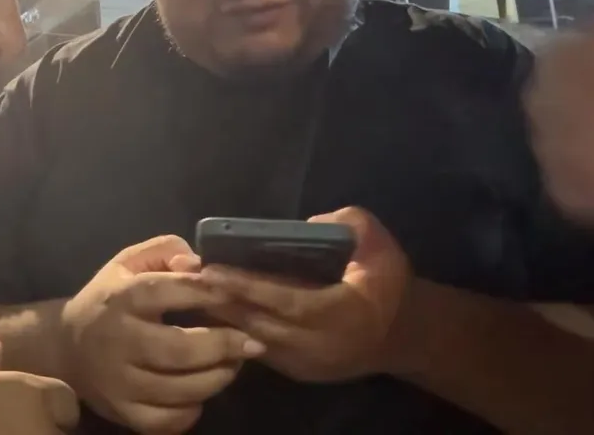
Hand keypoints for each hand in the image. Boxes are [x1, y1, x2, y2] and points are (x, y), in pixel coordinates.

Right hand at [60, 235, 264, 433]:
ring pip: (178, 391)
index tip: (236, 292)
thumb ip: (165, 251)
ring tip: (235, 364)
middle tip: (253, 342)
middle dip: (223, 346)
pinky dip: (192, 410)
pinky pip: (166, 421)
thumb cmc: (109, 299)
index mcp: (121, 298)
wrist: (63, 347)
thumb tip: (198, 263)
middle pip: (178, 350)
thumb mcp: (129, 263)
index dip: (204, 291)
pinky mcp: (122, 413)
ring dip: (217, 378)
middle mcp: (117, 341)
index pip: (164, 291)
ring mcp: (118, 382)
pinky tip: (201, 392)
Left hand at [199, 208, 410, 382]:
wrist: (405, 334)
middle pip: (257, 323)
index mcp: (337, 314)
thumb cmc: (389, 285)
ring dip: (222, 317)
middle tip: (188, 277)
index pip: (282, 299)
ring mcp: (305, 363)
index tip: (211, 269)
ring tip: (192, 291)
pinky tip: (213, 310)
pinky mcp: (298, 371)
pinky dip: (236, 330)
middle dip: (221, 300)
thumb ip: (350, 225)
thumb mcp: (380, 246)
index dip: (244, 285)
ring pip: (253, 340)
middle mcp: (316, 344)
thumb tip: (309, 224)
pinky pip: (259, 350)